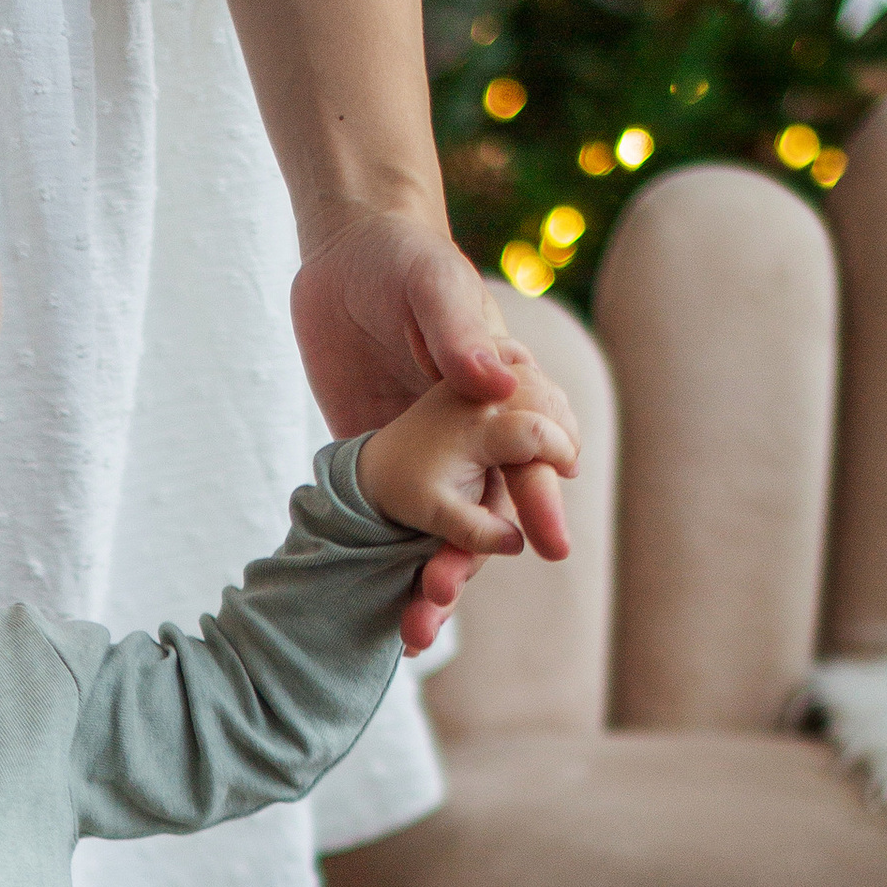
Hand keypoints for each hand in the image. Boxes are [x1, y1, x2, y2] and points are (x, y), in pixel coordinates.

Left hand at [291, 206, 554, 654]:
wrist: (342, 257)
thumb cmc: (405, 258)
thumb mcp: (432, 284)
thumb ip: (459, 333)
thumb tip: (497, 380)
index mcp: (506, 395)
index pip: (531, 454)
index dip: (537, 498)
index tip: (544, 542)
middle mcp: (476, 435)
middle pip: (491, 510)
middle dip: (473, 557)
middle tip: (441, 594)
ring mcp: (431, 456)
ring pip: (445, 532)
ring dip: (433, 578)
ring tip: (414, 628)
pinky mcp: (382, 466)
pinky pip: (393, 526)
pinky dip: (390, 570)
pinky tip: (384, 613)